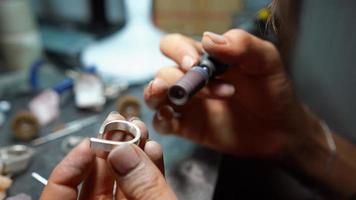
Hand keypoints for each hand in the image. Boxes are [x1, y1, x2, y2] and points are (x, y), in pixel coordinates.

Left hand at [40, 113, 176, 199]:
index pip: (59, 193)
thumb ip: (143, 190)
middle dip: (109, 147)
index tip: (90, 142)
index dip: (70, 165)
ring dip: (132, 152)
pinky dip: (149, 168)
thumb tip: (123, 152)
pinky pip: (142, 187)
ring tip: (138, 130)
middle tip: (118, 124)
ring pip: (122, 180)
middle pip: (95, 181)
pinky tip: (153, 150)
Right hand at [145, 30, 303, 157]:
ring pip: (156, 95)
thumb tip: (209, 38)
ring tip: (174, 98)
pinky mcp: (187, 127)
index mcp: (206, 59)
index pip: (175, 45)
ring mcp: (188, 104)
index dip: (177, 51)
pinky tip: (171, 119)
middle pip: (164, 72)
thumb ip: (241, 45)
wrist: (280, 130)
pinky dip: (160, 120)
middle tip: (212, 89)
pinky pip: (162, 123)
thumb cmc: (273, 91)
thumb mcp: (265, 61)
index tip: (193, 62)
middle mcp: (192, 79)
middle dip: (182, 79)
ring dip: (158, 95)